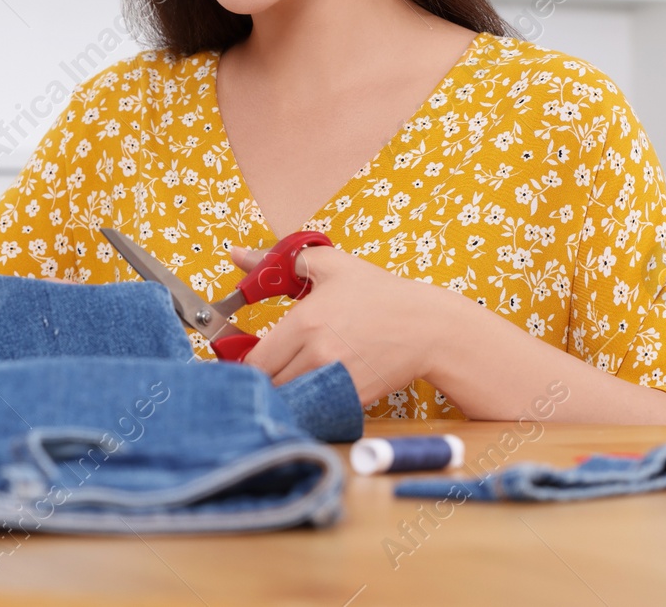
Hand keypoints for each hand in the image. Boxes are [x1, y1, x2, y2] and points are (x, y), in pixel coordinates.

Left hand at [227, 242, 451, 403]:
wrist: (427, 327)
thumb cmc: (379, 294)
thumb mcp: (331, 265)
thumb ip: (280, 262)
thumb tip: (237, 255)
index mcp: (305, 323)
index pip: (255, 360)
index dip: (248, 360)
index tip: (255, 354)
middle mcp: (317, 356)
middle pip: (270, 384)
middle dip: (267, 377)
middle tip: (275, 366)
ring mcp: (336, 381)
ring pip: (292, 400)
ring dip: (287, 392)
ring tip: (295, 376)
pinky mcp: (353, 399)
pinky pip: (318, 410)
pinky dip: (312, 404)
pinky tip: (318, 387)